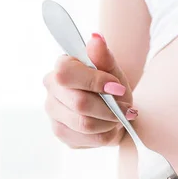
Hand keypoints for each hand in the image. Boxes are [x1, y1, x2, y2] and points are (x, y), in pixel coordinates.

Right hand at [43, 33, 136, 148]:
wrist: (115, 109)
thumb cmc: (112, 86)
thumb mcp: (113, 70)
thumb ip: (104, 56)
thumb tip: (96, 38)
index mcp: (61, 67)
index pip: (66, 74)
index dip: (94, 82)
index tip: (118, 87)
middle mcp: (51, 89)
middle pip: (79, 103)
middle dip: (109, 108)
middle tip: (126, 108)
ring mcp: (54, 113)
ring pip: (85, 124)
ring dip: (109, 122)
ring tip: (118, 117)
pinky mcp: (62, 133)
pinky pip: (89, 139)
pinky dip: (106, 134)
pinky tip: (109, 126)